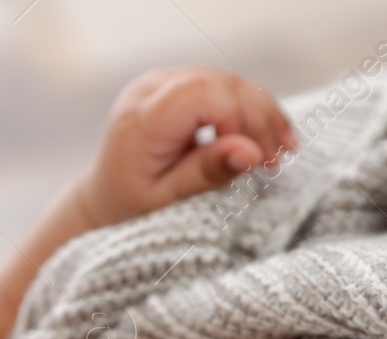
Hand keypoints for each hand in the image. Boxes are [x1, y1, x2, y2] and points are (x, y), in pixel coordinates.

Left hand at [74, 67, 298, 228]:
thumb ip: (205, 174)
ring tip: (283, 150)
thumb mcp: (164, 201)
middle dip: (258, 118)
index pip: (202, 95)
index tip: (261, 159)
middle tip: (279, 159)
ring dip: (261, 113)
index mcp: (141, 118)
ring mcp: (163, 85)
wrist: (103, 199)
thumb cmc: (127, 207)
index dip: (240, 120)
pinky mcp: (177, 89)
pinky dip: (250, 111)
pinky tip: (268, 138)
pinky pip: (222, 88)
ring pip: (228, 82)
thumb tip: (251, 152)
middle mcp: (150, 90)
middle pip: (221, 83)